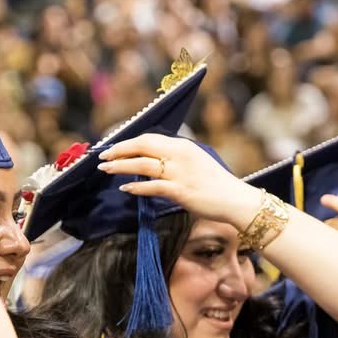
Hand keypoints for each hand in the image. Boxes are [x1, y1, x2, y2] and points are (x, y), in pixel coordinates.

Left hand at [97, 134, 263, 228]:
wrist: (234, 199)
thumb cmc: (215, 184)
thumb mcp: (195, 162)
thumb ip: (174, 159)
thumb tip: (151, 160)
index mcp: (183, 146)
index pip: (149, 138)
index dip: (128, 141)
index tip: (114, 146)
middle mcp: (180, 155)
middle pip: (142, 146)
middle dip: (119, 150)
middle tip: (103, 156)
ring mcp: (180, 172)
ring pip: (142, 164)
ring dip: (121, 166)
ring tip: (106, 169)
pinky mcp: (180, 190)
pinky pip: (151, 186)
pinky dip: (136, 187)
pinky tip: (124, 188)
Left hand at [320, 194, 337, 273]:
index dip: (334, 202)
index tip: (324, 199)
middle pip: (334, 223)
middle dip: (328, 223)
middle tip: (325, 224)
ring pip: (332, 238)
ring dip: (329, 237)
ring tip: (330, 240)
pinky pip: (336, 253)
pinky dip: (333, 250)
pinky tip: (335, 254)